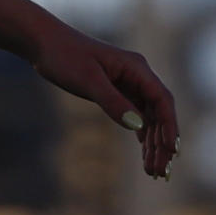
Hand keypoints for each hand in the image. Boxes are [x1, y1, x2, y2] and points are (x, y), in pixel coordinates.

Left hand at [29, 21, 178, 178]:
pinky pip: (135, 114)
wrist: (42, 42)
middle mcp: (136, 75)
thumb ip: (113, 101)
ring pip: (148, 117)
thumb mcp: (87, 80)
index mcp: (136, 67)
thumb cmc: (64, 56)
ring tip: (153, 171)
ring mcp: (127, 82)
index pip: (162, 100)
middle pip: (158, 113)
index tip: (172, 151)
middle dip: (161, 143)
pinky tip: (144, 152)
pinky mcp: (115, 89)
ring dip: (152, 143)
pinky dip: (141, 134)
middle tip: (160, 172)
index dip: (169, 126)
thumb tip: (138, 126)